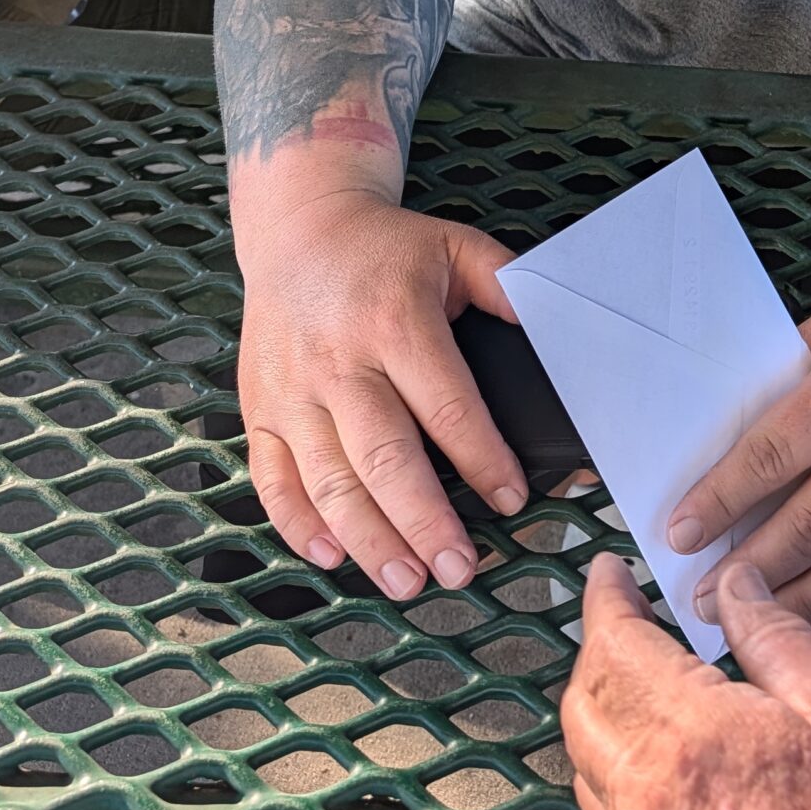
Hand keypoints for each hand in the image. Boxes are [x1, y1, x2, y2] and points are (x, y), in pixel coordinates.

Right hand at [234, 187, 528, 598]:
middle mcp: (340, 362)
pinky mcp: (259, 408)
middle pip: (384, 456)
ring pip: (328, 480)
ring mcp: (292, 390)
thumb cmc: (388, 249)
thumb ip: (505, 284)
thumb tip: (551, 326)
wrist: (299, 228)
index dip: (483, 459)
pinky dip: (298, 525)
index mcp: (396, 322)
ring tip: (407, 581)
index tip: (512, 499)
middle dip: (424, 522)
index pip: (447, 406)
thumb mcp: (455, 246)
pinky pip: (272, 480)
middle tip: (459, 567)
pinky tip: (333, 555)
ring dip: (368, 540)